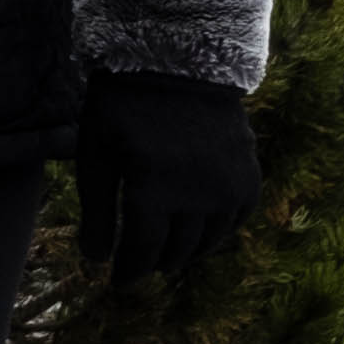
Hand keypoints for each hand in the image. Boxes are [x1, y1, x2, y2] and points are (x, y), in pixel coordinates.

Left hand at [77, 71, 260, 278]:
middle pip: (175, 251)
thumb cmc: (123, 107)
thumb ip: (96, 210)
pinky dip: (218, 232)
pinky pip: (237, 220)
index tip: (117, 281)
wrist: (179, 62)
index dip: (128, 270)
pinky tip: (200, 231)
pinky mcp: (248, 176)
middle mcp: (197, 196)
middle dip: (154, 262)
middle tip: (139, 264)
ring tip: (166, 253)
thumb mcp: (96, 154)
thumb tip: (95, 260)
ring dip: (185, 252)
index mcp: (152, 191)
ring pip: (208, 242)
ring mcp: (228, 187)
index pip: (141, 251)